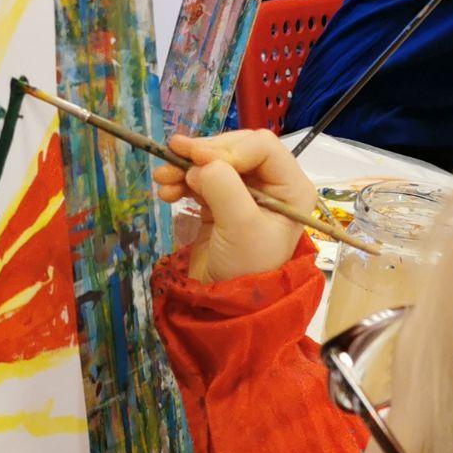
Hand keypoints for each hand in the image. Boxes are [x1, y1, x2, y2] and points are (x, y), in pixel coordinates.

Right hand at [153, 129, 320, 283]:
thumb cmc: (245, 269)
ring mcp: (245, 192)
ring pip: (214, 162)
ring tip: (161, 179)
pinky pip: (201, 180)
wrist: (226, 305)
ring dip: (185, 167)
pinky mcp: (222, 202)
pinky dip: (182, 181)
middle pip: (236, 149)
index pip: (261, 147)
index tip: (197, 161)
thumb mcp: (240, 227)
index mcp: (290, 187)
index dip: (228, 149)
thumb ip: (223, 188)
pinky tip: (166, 191)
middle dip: (203, 154)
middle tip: (173, 158)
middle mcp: (271, 184)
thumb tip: (199, 164)